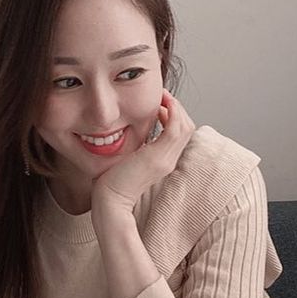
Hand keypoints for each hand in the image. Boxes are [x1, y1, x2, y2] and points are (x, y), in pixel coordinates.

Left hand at [90, 91, 194, 216]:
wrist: (109, 201)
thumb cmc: (111, 182)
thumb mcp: (128, 158)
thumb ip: (136, 145)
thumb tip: (132, 128)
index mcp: (163, 161)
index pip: (181, 133)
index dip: (174, 116)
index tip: (160, 104)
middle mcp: (169, 160)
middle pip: (187, 127)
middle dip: (177, 108)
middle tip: (163, 96)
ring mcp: (166, 160)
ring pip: (184, 126)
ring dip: (175, 107)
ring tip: (162, 96)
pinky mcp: (158, 158)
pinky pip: (176, 129)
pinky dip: (173, 112)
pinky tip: (162, 102)